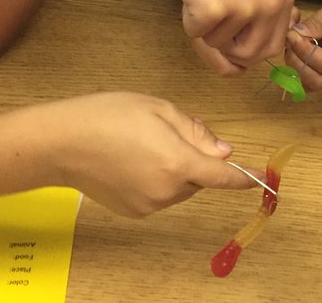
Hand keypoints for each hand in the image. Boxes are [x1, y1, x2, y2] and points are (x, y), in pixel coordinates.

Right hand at [51, 92, 259, 217]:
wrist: (61, 142)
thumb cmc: (108, 115)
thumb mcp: (159, 109)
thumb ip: (196, 132)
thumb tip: (223, 152)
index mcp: (177, 163)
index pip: (222, 176)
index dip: (242, 177)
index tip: (260, 179)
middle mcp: (166, 191)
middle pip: (198, 178)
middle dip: (193, 158)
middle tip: (166, 132)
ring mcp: (149, 205)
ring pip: (180, 187)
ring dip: (175, 169)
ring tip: (142, 143)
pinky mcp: (133, 212)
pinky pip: (160, 195)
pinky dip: (156, 180)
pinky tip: (131, 160)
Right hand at [155, 0, 292, 72]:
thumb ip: (256, 18)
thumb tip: (239, 69)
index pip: (271, 49)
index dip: (245, 48)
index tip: (230, 34)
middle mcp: (271, 5)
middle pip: (248, 57)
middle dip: (225, 48)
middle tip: (212, 18)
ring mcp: (244, 8)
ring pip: (218, 46)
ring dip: (204, 29)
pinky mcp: (213, 9)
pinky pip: (196, 35)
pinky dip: (188, 19)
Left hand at [285, 0, 321, 89]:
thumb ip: (316, 24)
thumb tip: (293, 35)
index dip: (303, 51)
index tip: (291, 33)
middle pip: (316, 81)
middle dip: (297, 62)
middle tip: (290, 40)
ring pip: (311, 83)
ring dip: (296, 66)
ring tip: (293, 44)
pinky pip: (312, 77)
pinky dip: (301, 67)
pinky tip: (298, 49)